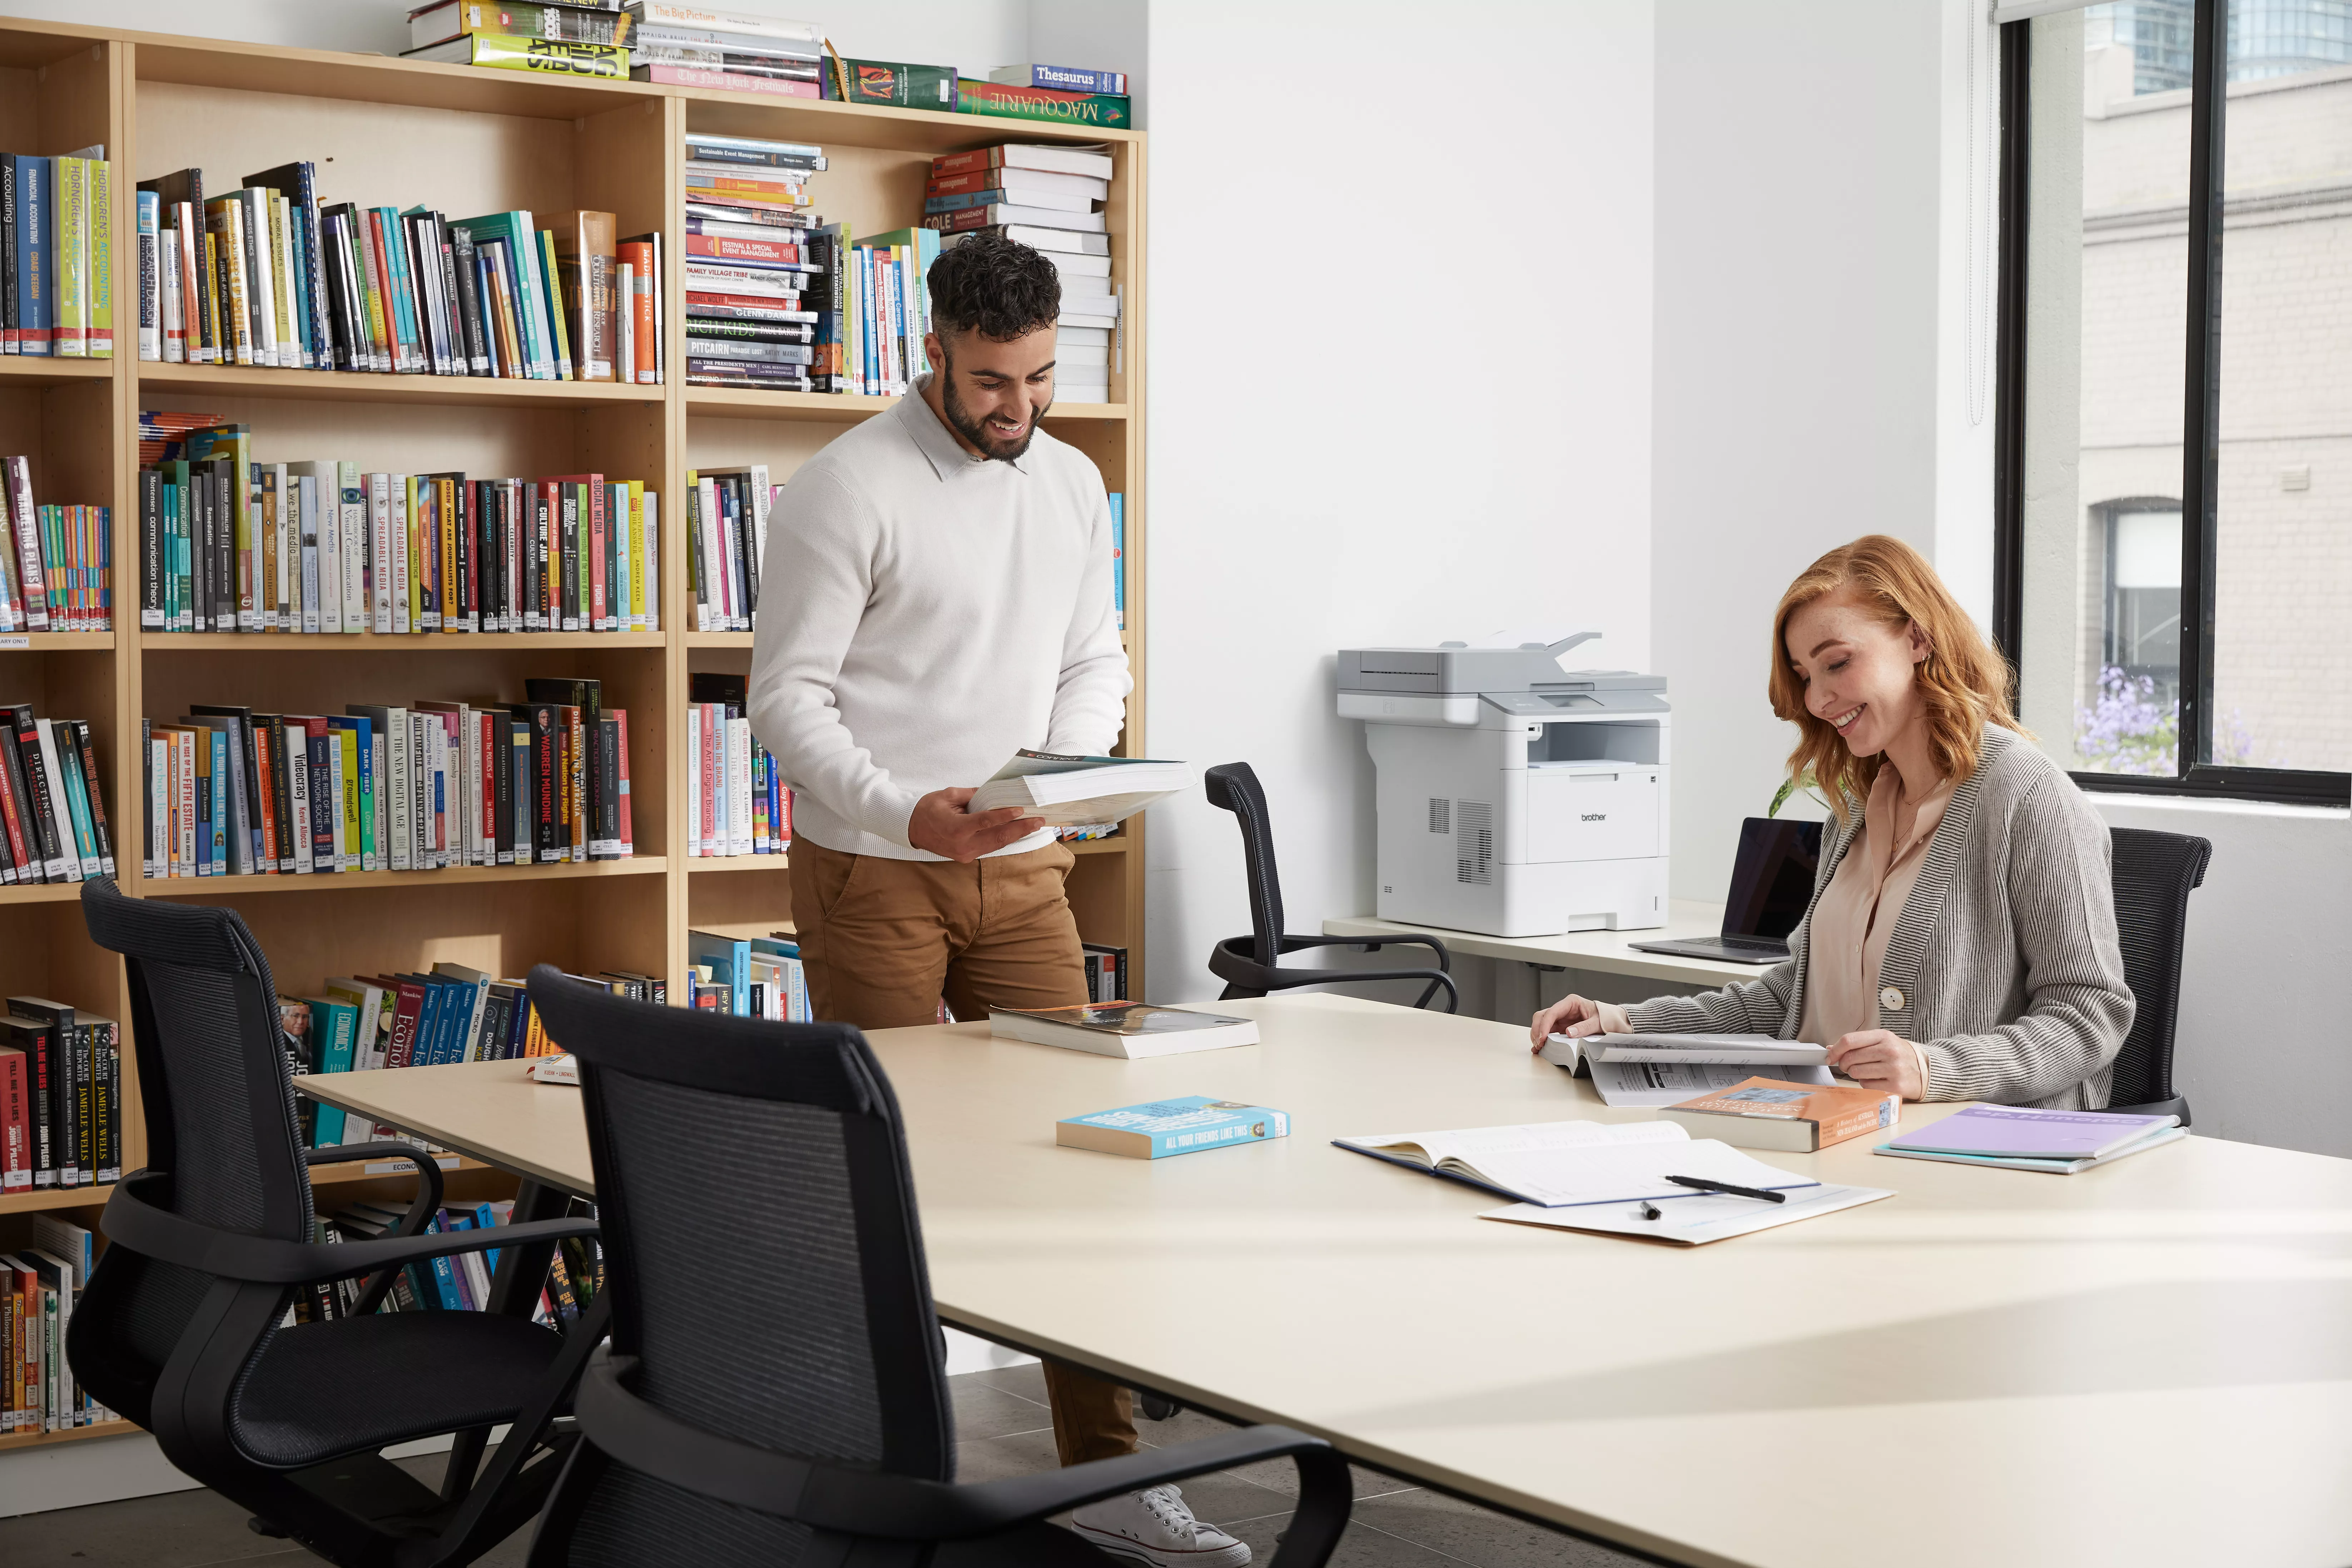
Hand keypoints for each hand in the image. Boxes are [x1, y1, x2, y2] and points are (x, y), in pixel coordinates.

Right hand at [907, 787, 1044, 862]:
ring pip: (996, 845)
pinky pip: (990, 847)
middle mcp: (963, 845)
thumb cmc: (927, 809)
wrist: (911, 829)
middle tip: (1038, 820)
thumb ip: (972, 795)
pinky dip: (1004, 839)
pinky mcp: (967, 857)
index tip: (1021, 810)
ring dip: (1016, 835)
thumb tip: (994, 792)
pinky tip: (1017, 831)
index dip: (1004, 816)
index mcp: (956, 828)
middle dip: (1020, 828)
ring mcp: (965, 854)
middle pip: (997, 837)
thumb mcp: (947, 795)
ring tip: (1033, 825)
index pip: (985, 822)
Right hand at [1530, 994, 1608, 1052]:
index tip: (1543, 1037)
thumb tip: (1569, 1033)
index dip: (1545, 1025)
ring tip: (1538, 1046)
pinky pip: (1546, 1030)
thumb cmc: (1603, 1017)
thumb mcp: (1597, 1022)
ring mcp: (1560, 1017)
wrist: (1608, 1020)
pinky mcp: (1560, 1026)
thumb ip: (1584, 1027)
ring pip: (1541, 1023)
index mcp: (1571, 1002)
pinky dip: (1541, 1038)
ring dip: (1537, 1034)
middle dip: (1537, 1029)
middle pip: (1542, 1016)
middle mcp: (1563, 1009)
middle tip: (1539, 1043)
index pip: (1552, 1012)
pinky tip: (1539, 1046)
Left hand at [1824, 1029, 1925, 1099]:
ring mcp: (1893, 1069)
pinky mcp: (1895, 1086)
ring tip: (1869, 1071)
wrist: (1925, 1070)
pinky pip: (1866, 1085)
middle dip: (1844, 1064)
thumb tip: (1831, 1049)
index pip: (1850, 1040)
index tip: (1830, 1056)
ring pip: (1856, 1073)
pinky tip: (1877, 1080)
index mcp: (1884, 1036)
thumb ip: (1858, 1043)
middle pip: (1850, 1058)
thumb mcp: (1882, 1042)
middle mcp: (1889, 1051)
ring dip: (1857, 1074)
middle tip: (1849, 1066)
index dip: (1836, 1049)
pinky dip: (1867, 1084)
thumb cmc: (1899, 1055)